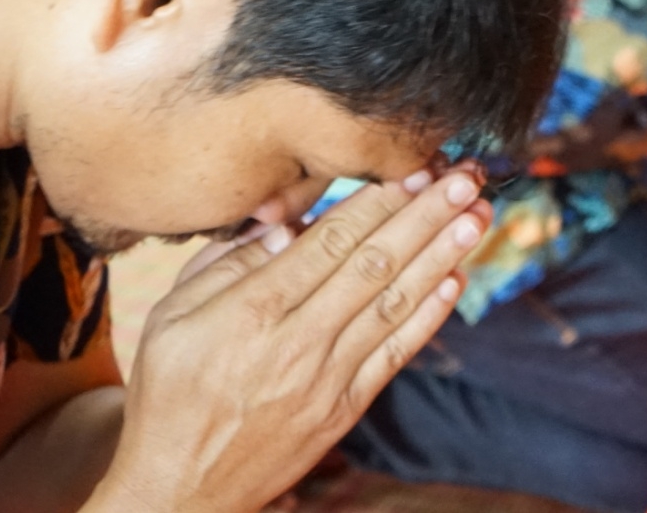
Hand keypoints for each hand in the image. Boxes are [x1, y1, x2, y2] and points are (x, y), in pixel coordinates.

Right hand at [92, 171, 490, 512]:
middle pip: (374, 264)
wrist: (181, 488)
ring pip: (394, 304)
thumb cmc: (170, 391)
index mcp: (250, 310)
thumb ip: (226, 263)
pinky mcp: (343, 409)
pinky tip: (454, 279)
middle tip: (466, 177)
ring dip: (441, 256)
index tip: (415, 167)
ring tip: (476, 216)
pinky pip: (395, 354)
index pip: (330, 241)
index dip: (379, 201)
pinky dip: (428, 316)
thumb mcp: (170, 316)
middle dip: (425, 216)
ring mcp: (325, 379)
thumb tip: (286, 221)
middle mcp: (295, 342)